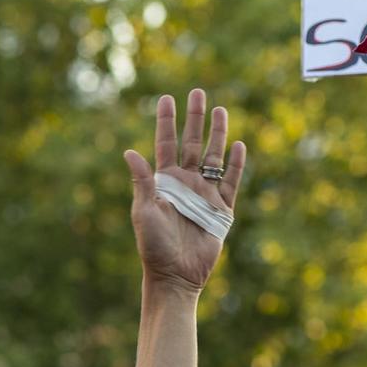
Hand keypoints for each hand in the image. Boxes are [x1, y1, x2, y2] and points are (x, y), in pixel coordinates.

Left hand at [124, 88, 246, 293]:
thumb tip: (128, 151)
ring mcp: (204, 194)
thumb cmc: (153, 246)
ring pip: (213, 157)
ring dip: (217, 134)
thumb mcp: (144, 212)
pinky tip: (238, 145)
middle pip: (192, 143)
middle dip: (195, 118)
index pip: (166, 144)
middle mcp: (185, 184)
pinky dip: (235, 164)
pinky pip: (231, 181)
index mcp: (164, 182)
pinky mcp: (221, 209)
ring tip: (221, 110)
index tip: (166, 98)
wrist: (175, 275)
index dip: (166, 122)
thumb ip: (142, 181)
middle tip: (198, 92)